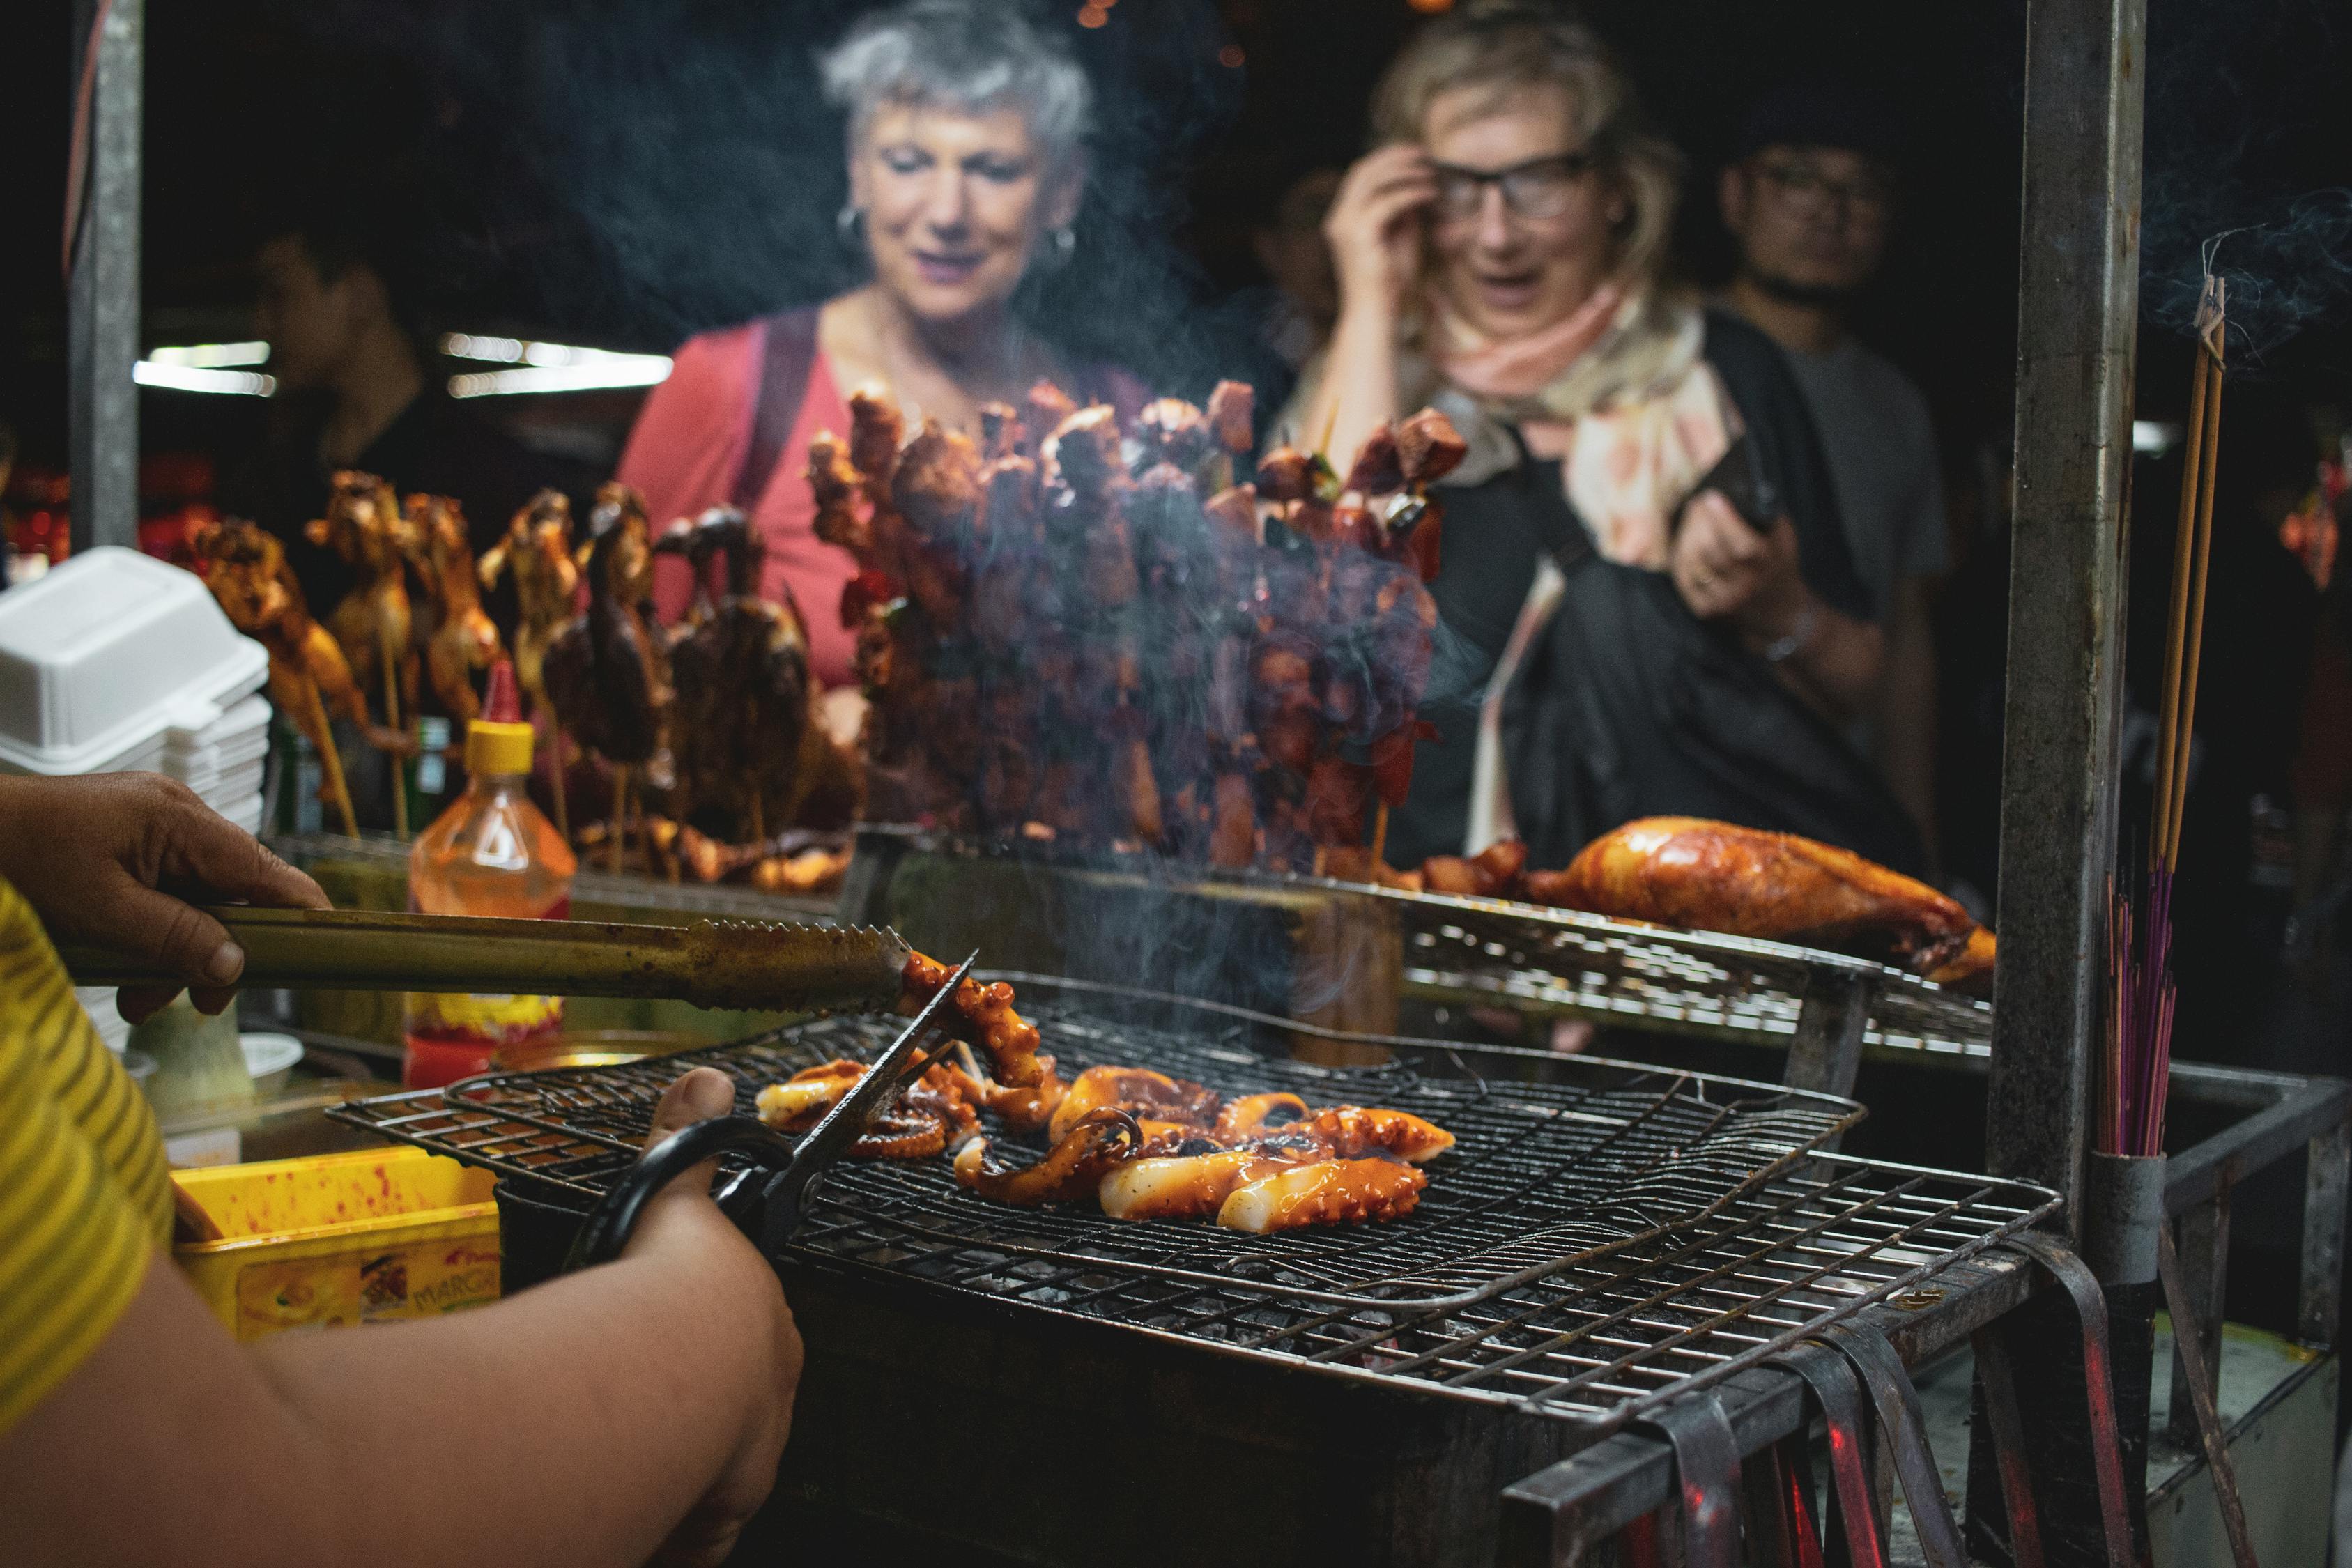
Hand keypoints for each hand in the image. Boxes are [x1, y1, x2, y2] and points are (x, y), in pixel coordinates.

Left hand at [0, 772, 328, 1021]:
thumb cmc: (20, 859)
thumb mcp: (102, 911)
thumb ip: (175, 937)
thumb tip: (236, 966)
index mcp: (177, 819)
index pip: (264, 868)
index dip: (300, 911)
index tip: (327, 948)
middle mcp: (174, 815)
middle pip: (230, 891)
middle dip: (214, 951)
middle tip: (198, 1004)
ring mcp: (149, 825)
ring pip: (194, 898)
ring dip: (175, 952)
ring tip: (136, 998)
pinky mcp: (126, 839)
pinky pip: (162, 891)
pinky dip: (151, 932)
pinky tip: (122, 967)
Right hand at [626, 1068, 801, 1567]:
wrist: (675, 1363)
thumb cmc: (674, 1286)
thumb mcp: (678, 1198)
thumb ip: (687, 1139)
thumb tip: (707, 1077)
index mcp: (766, 1335)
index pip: (744, 1351)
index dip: (705, 1355)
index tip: (664, 1358)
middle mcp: (765, 1407)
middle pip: (730, 1421)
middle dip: (691, 1419)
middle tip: (637, 1416)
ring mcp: (740, 1469)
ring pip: (704, 1479)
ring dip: (670, 1472)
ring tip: (624, 1462)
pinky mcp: (707, 1523)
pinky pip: (684, 1538)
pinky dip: (658, 1531)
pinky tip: (629, 1518)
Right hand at [1324, 143, 1436, 320]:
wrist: (1375, 314)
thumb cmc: (1388, 283)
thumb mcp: (1398, 238)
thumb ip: (1402, 212)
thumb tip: (1415, 187)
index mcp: (1342, 218)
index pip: (1360, 175)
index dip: (1386, 158)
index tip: (1413, 155)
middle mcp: (1338, 218)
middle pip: (1364, 169)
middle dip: (1395, 155)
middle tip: (1424, 154)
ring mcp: (1345, 225)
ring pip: (1374, 179)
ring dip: (1405, 171)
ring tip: (1430, 172)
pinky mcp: (1359, 235)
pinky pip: (1389, 201)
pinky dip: (1412, 192)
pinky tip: (1429, 193)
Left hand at [1670, 496, 1808, 640]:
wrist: (1780, 611)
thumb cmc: (1779, 564)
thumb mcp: (1784, 539)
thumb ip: (1766, 517)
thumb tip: (1735, 491)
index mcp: (1766, 566)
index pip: (1741, 544)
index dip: (1724, 519)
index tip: (1712, 497)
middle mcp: (1744, 587)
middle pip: (1710, 549)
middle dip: (1700, 520)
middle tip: (1698, 502)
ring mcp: (1723, 601)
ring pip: (1693, 562)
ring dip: (1687, 534)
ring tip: (1693, 518)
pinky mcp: (1706, 609)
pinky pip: (1684, 577)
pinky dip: (1681, 556)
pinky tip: (1686, 540)